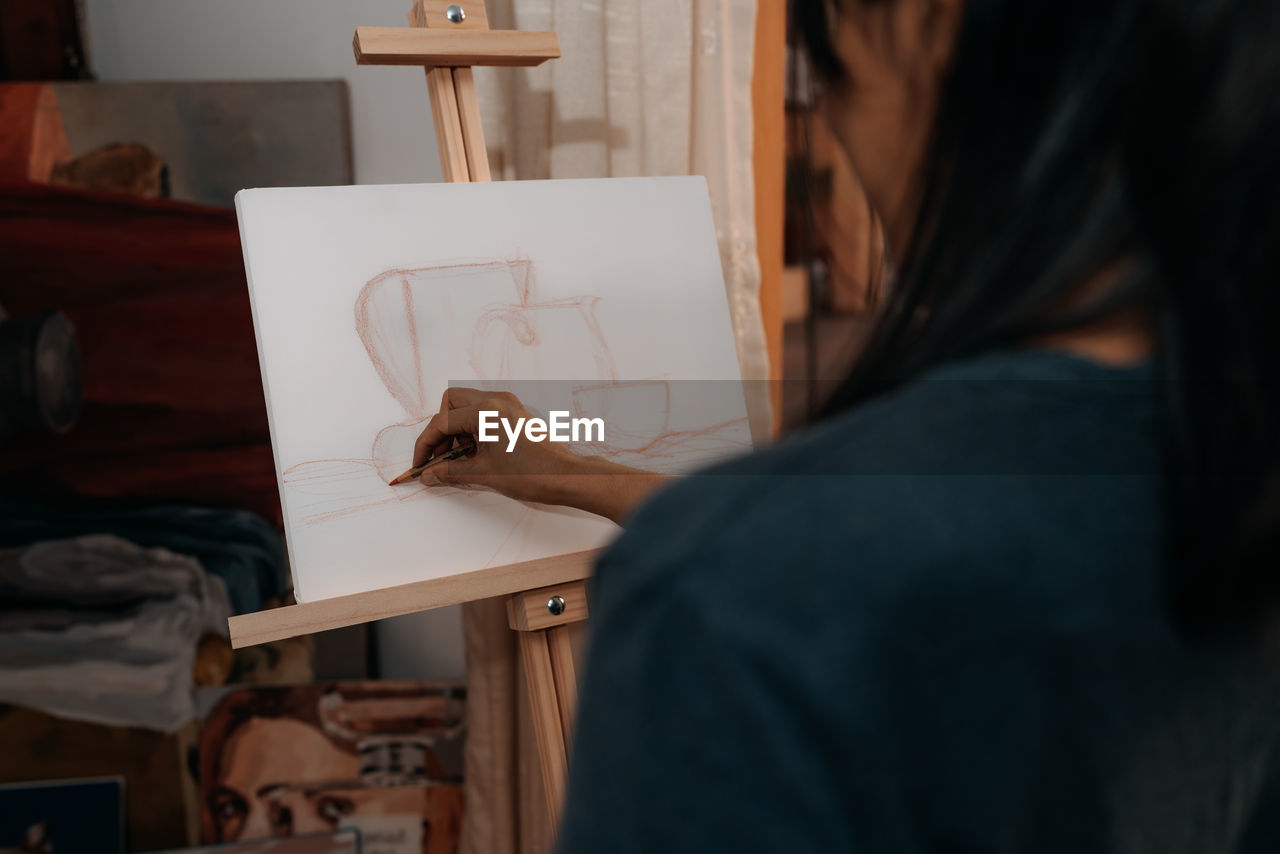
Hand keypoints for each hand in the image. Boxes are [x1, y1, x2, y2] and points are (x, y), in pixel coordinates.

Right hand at [412, 388, 582, 503]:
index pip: (441, 422)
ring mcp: (507, 404)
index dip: (426, 445)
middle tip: (442, 458)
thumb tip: (429, 474)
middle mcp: (496, 400)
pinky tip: (477, 454)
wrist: (566, 476)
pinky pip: (483, 413)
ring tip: (462, 460)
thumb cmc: (532, 473)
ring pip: (466, 407)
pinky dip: (473, 430)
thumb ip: (450, 471)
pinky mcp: (514, 412)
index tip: (421, 464)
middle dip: (440, 430)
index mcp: (486, 411)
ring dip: (457, 431)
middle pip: (450, 402)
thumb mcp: (484, 474)